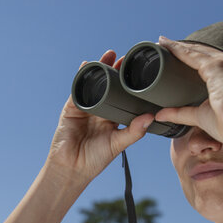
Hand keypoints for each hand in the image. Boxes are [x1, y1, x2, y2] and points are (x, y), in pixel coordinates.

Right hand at [47, 50, 153, 183]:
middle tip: (127, 58)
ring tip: (110, 55)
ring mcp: (86, 107)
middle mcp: (100, 110)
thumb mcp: (118, 144)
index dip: (131, 85)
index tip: (141, 72)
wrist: (72, 168)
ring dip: (101, 68)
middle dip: (116, 71)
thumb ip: (134, 132)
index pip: (124, 97)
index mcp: (113, 118)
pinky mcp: (72, 107)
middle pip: (110, 86)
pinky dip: (82, 76)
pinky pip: (77, 89)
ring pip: (94, 84)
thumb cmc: (95, 159)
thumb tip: (151, 117)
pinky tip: (87, 64)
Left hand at [154, 37, 222, 149]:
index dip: (189, 55)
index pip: (207, 59)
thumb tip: (161, 115)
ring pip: (195, 50)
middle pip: (200, 51)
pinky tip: (165, 45)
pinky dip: (177, 49)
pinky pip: (191, 54)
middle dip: (181, 47)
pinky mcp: (218, 66)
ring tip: (160, 43)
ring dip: (176, 46)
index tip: (172, 52)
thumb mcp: (201, 116)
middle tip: (162, 45)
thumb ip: (181, 113)